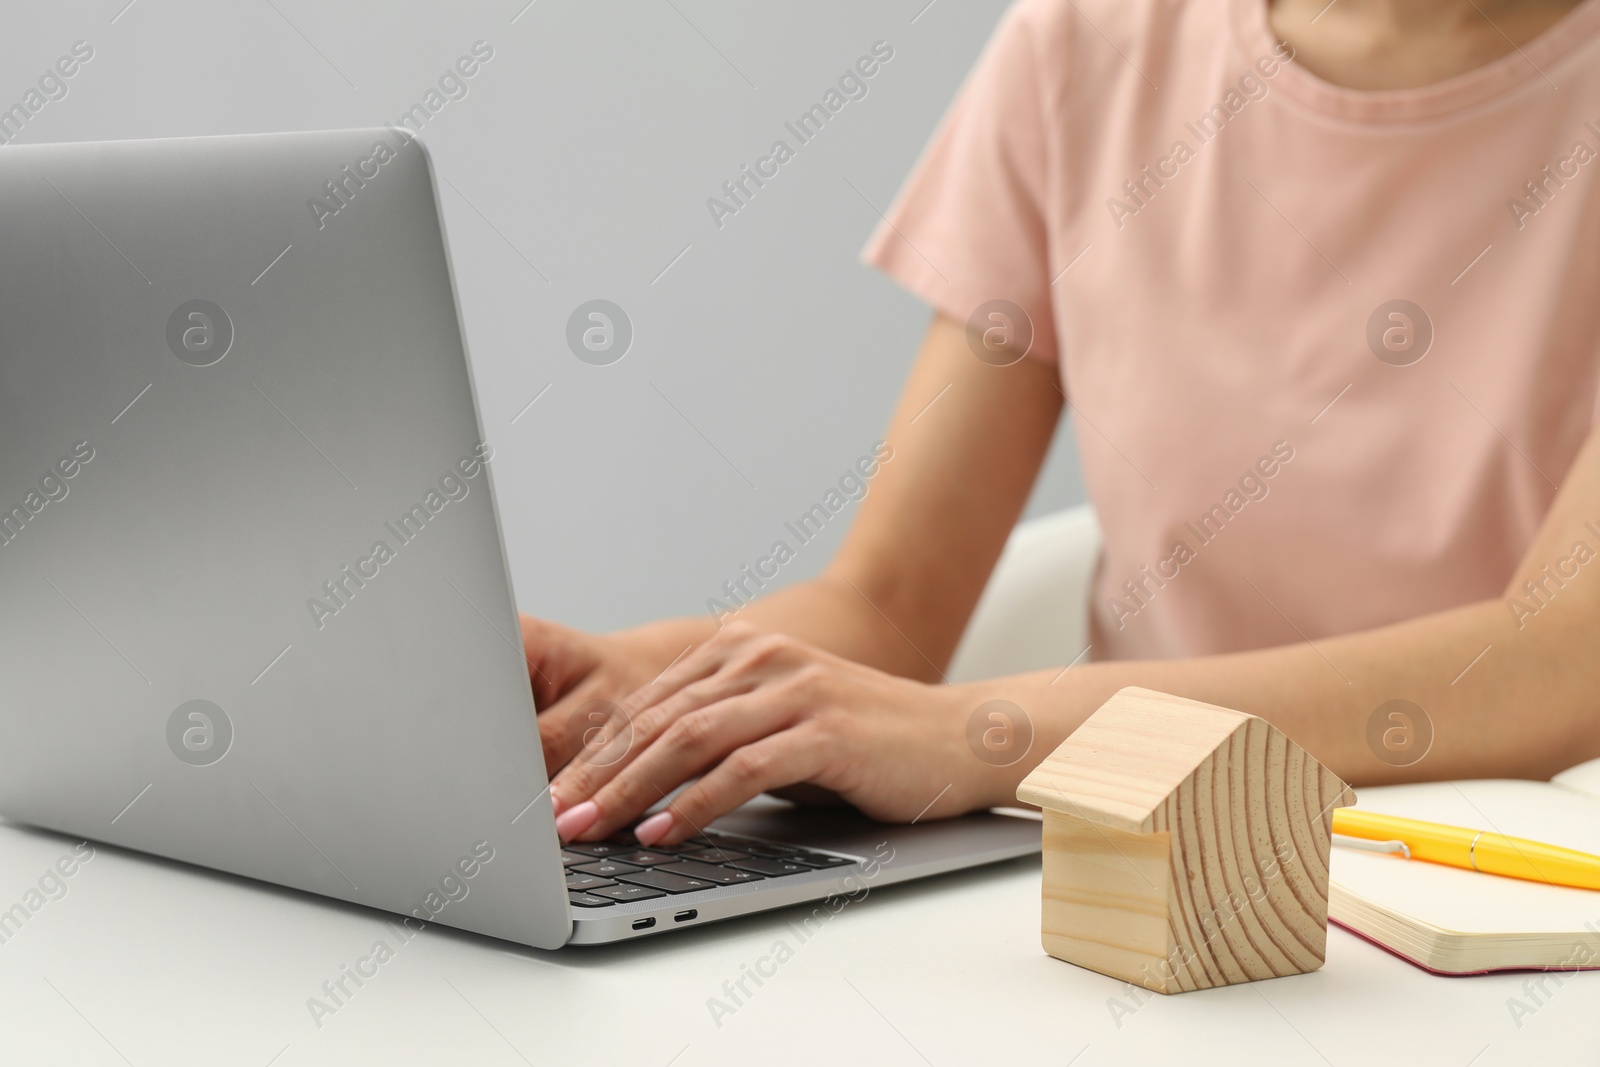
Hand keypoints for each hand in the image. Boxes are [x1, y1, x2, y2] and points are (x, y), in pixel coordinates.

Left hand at [546, 622, 1014, 845]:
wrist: (956, 739)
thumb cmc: (862, 743)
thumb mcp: (776, 728)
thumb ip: (715, 739)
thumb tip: (634, 787)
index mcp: (741, 648)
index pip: (648, 702)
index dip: (594, 751)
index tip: (553, 795)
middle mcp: (762, 657)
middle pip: (657, 718)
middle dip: (597, 773)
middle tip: (553, 818)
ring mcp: (795, 688)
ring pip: (689, 739)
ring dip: (631, 790)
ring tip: (591, 829)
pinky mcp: (824, 729)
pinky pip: (743, 769)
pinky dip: (694, 805)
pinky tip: (662, 833)